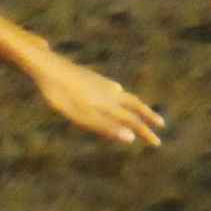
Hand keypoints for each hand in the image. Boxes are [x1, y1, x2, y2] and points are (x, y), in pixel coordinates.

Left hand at [28, 49, 166, 148]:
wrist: (48, 67)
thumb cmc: (62, 96)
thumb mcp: (83, 116)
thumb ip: (107, 127)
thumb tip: (132, 138)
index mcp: (109, 104)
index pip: (133, 121)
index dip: (145, 132)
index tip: (157, 143)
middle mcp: (110, 92)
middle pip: (135, 105)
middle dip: (148, 116)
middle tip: (161, 123)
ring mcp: (102, 83)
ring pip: (126, 95)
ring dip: (137, 105)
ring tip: (141, 111)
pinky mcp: (93, 77)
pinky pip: (115, 89)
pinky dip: (122, 95)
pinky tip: (117, 92)